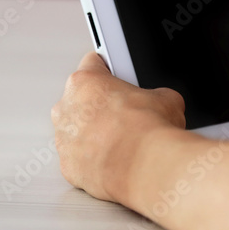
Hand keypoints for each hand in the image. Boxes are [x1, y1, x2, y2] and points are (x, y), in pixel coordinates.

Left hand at [51, 52, 185, 201]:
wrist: (146, 166)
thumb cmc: (148, 130)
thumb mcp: (165, 99)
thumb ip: (154, 95)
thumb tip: (160, 102)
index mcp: (85, 81)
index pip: (92, 64)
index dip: (108, 70)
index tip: (114, 78)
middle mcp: (66, 106)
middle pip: (80, 99)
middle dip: (99, 106)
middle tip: (123, 116)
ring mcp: (63, 137)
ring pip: (74, 131)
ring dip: (91, 134)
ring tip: (119, 142)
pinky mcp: (66, 164)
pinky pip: (76, 158)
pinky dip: (90, 160)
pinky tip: (111, 161)